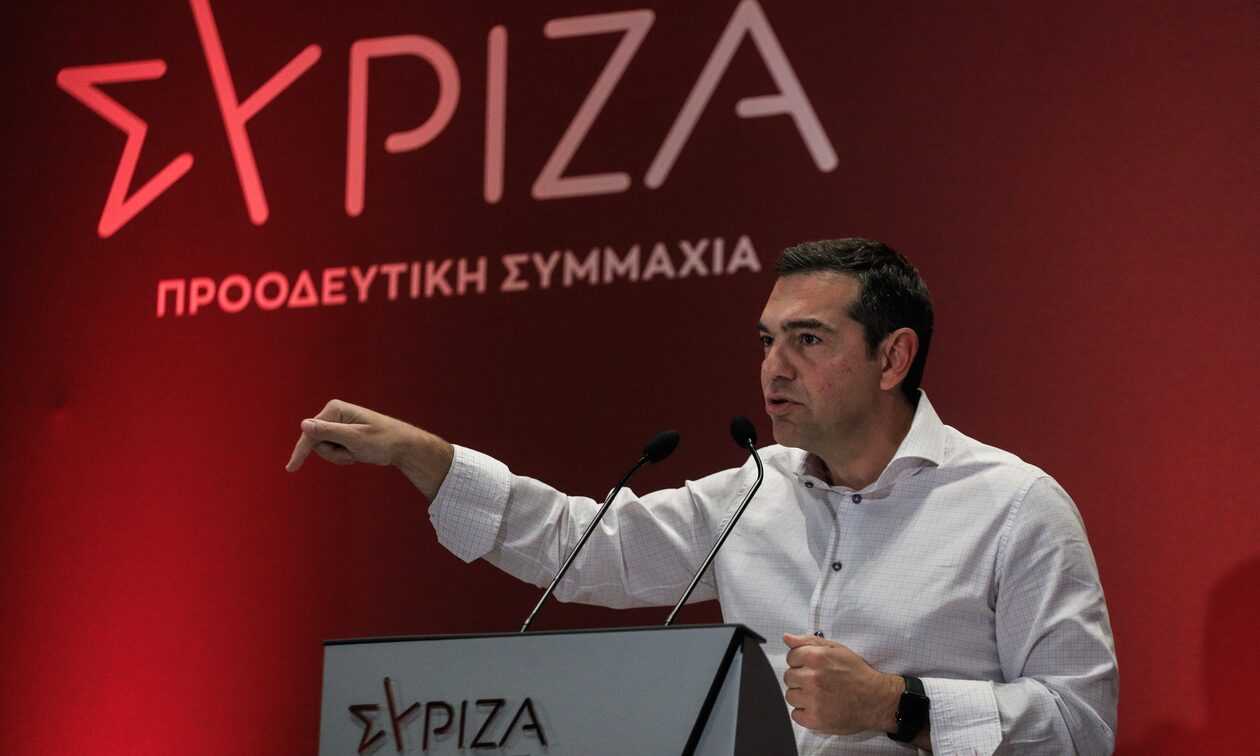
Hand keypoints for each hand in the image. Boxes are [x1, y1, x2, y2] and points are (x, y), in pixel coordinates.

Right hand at [285, 399, 452, 498]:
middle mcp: (334, 414)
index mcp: (335, 409)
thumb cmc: (382, 440)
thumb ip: (328, 432)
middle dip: (332, 454)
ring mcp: (338, 424)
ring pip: (324, 449)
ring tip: (358, 452)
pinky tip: (358, 454)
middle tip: (353, 453)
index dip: (301, 451)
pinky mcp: (342, 434)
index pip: (310, 433)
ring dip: (340, 456)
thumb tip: (304, 425)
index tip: (291, 468)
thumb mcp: (354, 438)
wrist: (402, 445)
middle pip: (316, 443)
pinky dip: (344, 456)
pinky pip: (333, 451)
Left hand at [782, 632, 902, 735]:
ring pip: (790, 696)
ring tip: (819, 694)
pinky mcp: (815, 719)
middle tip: (817, 681)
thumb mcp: (836, 649)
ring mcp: (813, 700)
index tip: (810, 667)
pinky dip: (804, 712)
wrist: (876, 699)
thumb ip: (809, 641)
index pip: (790, 657)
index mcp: (816, 658)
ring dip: (801, 696)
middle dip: (800, 678)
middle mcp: (812, 678)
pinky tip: (818, 707)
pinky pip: (796, 714)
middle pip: (789, 677)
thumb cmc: (858, 674)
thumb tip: (787, 638)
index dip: (800, 662)